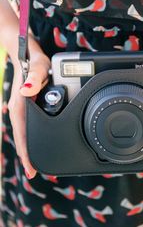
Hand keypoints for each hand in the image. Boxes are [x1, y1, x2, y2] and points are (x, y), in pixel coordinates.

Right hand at [8, 53, 49, 178]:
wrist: (28, 55)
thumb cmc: (34, 61)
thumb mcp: (38, 67)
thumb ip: (34, 77)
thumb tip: (27, 91)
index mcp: (21, 105)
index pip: (23, 134)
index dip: (26, 153)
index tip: (31, 170)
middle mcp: (20, 109)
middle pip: (23, 137)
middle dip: (28, 155)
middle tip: (34, 172)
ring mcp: (23, 109)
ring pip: (25, 133)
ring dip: (29, 148)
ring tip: (35, 162)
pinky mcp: (27, 106)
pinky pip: (28, 126)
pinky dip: (31, 137)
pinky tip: (37, 142)